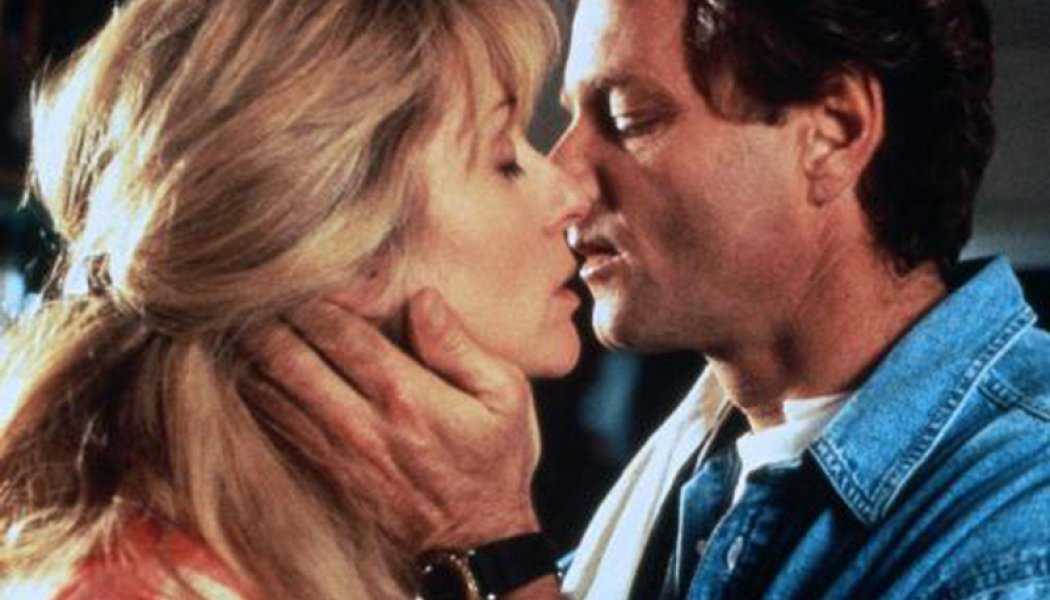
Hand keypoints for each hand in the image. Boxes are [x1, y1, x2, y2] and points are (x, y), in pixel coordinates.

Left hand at [239, 289, 541, 552]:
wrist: (476, 542)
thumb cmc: (494, 461)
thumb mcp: (505, 396)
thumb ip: (459, 345)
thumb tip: (422, 298)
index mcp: (407, 396)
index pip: (341, 333)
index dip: (313, 298)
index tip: (300, 268)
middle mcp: (362, 424)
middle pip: (290, 358)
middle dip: (267, 318)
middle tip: (251, 286)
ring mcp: (336, 453)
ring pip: (270, 392)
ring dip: (251, 352)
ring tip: (241, 317)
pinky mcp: (323, 474)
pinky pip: (273, 426)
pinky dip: (253, 392)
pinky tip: (246, 367)